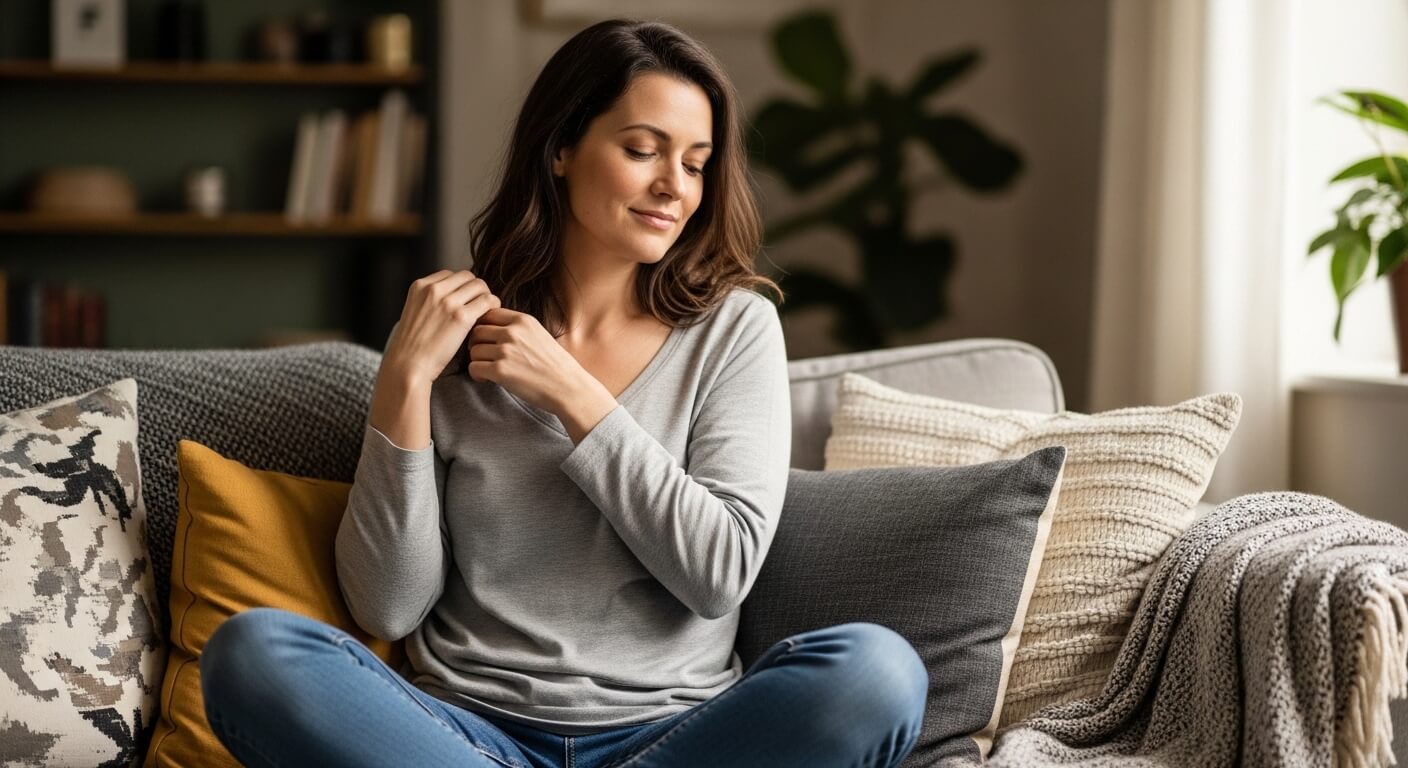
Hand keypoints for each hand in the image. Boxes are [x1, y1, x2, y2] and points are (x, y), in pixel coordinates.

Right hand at [383, 270, 499, 388]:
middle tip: (478, 305)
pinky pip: (488, 300)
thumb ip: (430, 301)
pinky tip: (489, 317)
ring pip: (480, 285)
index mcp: (420, 286)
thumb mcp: (414, 312)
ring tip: (485, 311)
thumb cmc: (412, 346)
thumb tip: (453, 297)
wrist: (408, 365)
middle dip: (475, 289)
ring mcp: (447, 302)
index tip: (464, 300)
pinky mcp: (461, 317)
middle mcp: (433, 290)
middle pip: (467, 277)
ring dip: (485, 296)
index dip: (461, 287)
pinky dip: (493, 306)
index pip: (450, 274)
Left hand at [468, 308, 616, 440]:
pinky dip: (477, 375)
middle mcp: (513, 332)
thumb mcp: (539, 334)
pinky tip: (487, 380)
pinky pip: (474, 368)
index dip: (483, 327)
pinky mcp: (501, 370)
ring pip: (473, 350)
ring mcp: (506, 351)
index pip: (488, 314)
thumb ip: (517, 328)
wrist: (569, 387)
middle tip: (484, 357)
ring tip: (488, 370)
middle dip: (477, 345)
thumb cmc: (556, 365)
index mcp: (523, 320)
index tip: (487, 341)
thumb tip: (492, 328)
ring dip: (477, 361)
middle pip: (477, 331)